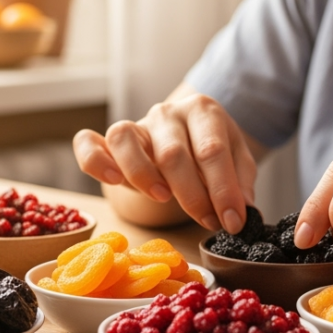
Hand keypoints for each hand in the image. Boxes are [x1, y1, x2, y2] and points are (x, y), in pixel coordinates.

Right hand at [73, 92, 257, 232]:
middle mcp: (167, 112)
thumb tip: (243, 212)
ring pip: (125, 140)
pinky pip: (89, 143)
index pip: (212, 151)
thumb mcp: (237, 161)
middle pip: (172, 153)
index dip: (223, 190)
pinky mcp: (109, 141)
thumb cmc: (210, 151)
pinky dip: (96, 161)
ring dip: (143, 174)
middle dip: (192, 195)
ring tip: (163, 198)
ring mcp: (137, 124)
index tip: (233, 222)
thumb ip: (241, 183)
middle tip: (207, 222)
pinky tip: (113, 181)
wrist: (186, 137)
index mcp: (203, 110)